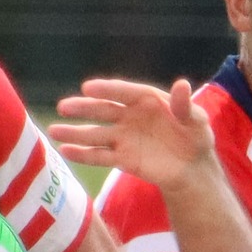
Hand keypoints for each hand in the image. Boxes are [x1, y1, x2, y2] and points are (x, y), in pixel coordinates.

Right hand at [48, 77, 213, 194]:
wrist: (192, 167)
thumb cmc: (196, 137)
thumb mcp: (197, 121)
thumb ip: (186, 106)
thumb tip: (182, 85)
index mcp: (146, 100)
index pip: (123, 92)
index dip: (106, 89)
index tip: (88, 87)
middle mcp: (130, 116)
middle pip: (103, 110)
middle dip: (83, 108)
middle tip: (63, 107)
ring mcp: (124, 137)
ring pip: (96, 133)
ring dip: (75, 132)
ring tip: (53, 129)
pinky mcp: (122, 158)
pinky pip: (100, 155)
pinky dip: (83, 154)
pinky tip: (66, 151)